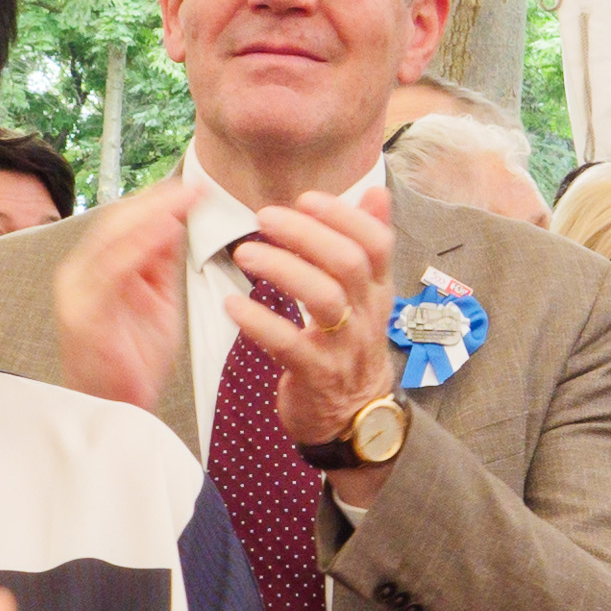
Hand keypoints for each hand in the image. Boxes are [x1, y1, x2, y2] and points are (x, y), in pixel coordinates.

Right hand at [49, 178, 198, 413]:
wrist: (117, 410)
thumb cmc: (134, 361)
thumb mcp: (157, 302)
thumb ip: (161, 264)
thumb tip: (175, 220)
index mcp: (94, 270)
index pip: (122, 223)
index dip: (156, 201)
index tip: (192, 187)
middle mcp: (78, 275)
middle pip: (115, 223)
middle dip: (157, 201)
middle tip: (195, 186)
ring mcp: (78, 293)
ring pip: (111, 239)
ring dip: (152, 214)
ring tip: (185, 198)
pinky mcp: (85, 314)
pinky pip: (113, 270)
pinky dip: (140, 245)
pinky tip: (166, 229)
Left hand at [221, 185, 400, 449]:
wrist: (357, 417)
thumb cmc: (350, 346)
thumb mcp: (368, 295)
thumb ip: (367, 244)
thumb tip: (375, 192)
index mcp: (378, 290)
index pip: (376, 242)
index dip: (343, 215)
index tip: (305, 198)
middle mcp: (367, 314)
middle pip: (348, 263)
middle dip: (305, 234)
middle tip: (263, 217)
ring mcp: (345, 347)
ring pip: (325, 299)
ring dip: (282, 269)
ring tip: (244, 254)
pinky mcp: (318, 376)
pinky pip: (290, 345)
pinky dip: (259, 322)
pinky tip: (232, 305)